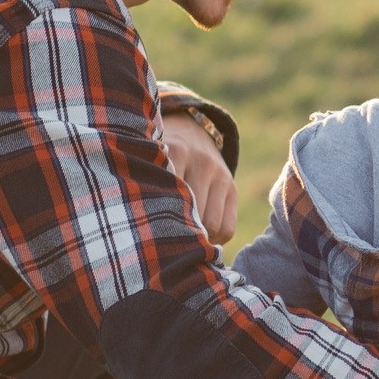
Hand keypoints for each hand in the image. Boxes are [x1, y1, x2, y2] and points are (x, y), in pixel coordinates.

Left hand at [159, 111, 238, 247]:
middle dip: (178, 233)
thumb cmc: (159, 158)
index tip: (148, 233)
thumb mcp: (150, 161)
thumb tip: (145, 229)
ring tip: (180, 242)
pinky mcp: (232, 189)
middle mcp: (203, 162)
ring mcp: (221, 176)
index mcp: (177, 151)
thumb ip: (146, 184)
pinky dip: (214, 240)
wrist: (191, 134)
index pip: (171, 196)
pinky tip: (199, 237)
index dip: (160, 220)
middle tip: (162, 244)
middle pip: (192, 214)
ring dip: (196, 239)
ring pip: (212, 225)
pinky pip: (228, 228)